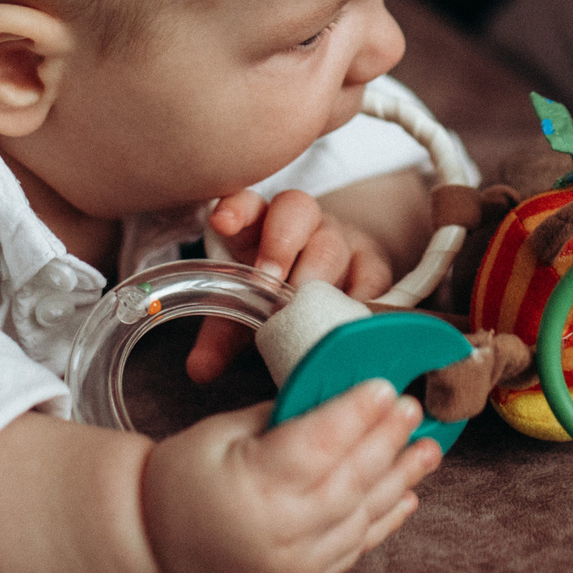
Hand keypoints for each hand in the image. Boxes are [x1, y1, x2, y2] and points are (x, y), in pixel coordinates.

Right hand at [141, 383, 438, 572]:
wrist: (150, 551)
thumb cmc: (179, 481)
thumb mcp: (218, 431)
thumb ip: (278, 414)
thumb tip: (333, 388)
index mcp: (250, 486)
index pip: (315, 445)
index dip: (354, 414)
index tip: (384, 385)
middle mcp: (276, 532)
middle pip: (347, 480)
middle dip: (386, 440)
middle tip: (413, 407)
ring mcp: (292, 564)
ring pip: (358, 517)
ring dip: (399, 480)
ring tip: (428, 449)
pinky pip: (352, 549)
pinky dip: (383, 521)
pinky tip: (406, 494)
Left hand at [188, 190, 395, 382]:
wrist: (334, 286)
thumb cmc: (280, 294)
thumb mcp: (246, 311)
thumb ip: (221, 336)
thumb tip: (198, 370)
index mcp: (260, 225)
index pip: (248, 202)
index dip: (237, 208)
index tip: (223, 223)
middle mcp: (302, 223)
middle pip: (295, 212)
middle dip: (280, 245)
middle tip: (270, 282)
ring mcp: (341, 238)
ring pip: (332, 243)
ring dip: (317, 274)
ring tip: (305, 305)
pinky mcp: (374, 263)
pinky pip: (372, 274)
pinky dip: (360, 296)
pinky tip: (349, 316)